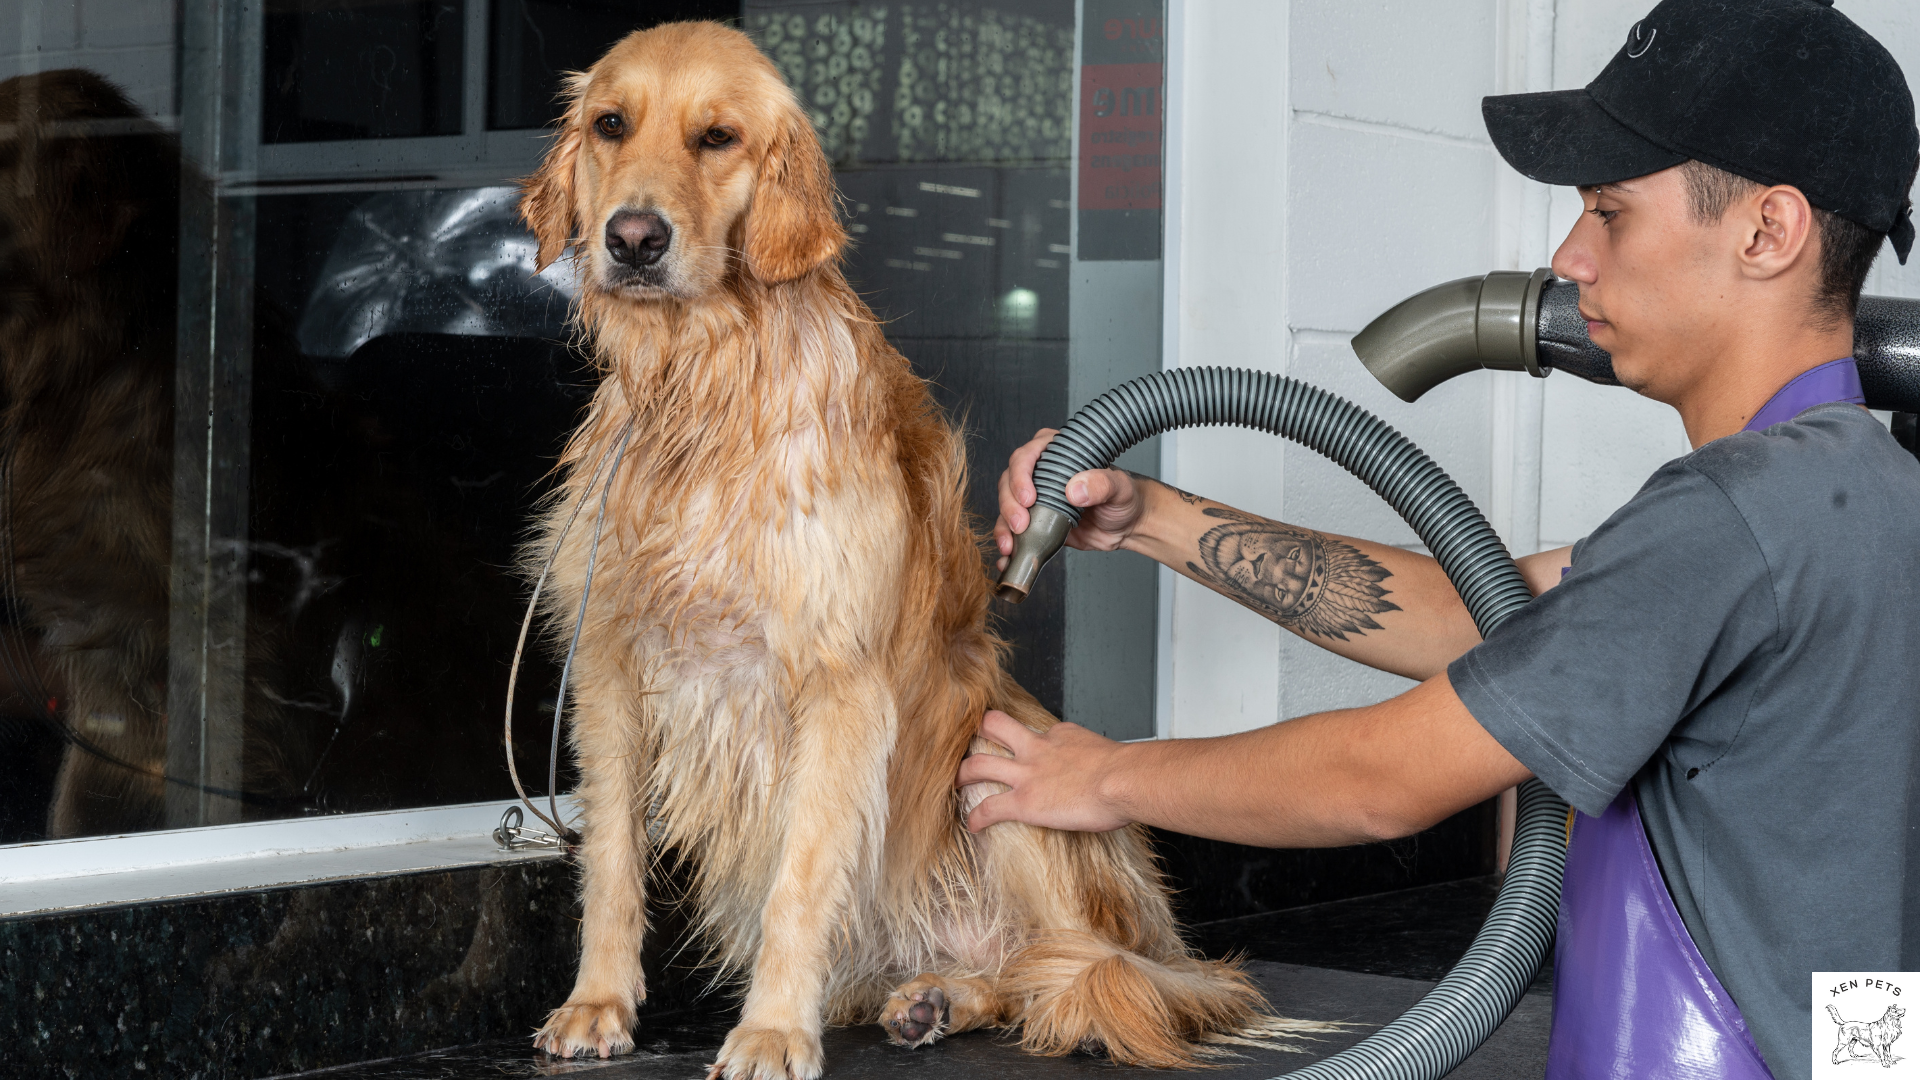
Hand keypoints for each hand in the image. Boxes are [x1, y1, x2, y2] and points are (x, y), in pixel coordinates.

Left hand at [956, 709, 1131, 832]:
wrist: (1123, 780)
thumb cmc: (1126, 772)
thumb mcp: (1107, 751)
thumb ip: (1094, 757)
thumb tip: (1100, 769)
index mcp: (1059, 735)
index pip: (1035, 732)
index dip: (1028, 741)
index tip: (1027, 751)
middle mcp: (1036, 748)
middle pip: (994, 726)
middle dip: (976, 734)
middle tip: (968, 745)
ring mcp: (1026, 774)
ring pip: (979, 764)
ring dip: (962, 774)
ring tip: (955, 783)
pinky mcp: (1024, 802)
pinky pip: (989, 808)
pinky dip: (976, 817)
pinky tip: (971, 825)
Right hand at [992, 429, 1148, 571]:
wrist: (1128, 526)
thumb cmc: (1124, 498)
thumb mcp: (1118, 487)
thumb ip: (1100, 484)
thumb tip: (1075, 489)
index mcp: (1058, 453)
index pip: (1026, 456)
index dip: (1021, 475)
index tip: (1029, 497)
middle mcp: (1041, 472)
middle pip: (1009, 481)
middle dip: (1009, 504)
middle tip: (1020, 524)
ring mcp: (1036, 497)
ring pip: (1006, 505)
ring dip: (1003, 525)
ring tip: (1010, 544)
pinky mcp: (1035, 521)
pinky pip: (1012, 529)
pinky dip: (1006, 542)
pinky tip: (1008, 554)